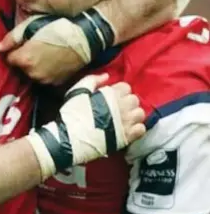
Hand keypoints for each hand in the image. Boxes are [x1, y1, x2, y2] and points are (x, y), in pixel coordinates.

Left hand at [0, 19, 84, 84]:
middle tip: (36, 45)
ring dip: (34, 66)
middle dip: (24, 58)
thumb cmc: (57, 28)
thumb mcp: (31, 26)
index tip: (25, 43)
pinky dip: (45, 71)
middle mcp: (33, 74)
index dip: (15, 50)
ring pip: (32, 73)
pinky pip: (44, 78)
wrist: (84, 38)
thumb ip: (12, 38)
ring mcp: (45, 80)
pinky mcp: (56, 83)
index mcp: (25, 59)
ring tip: (47, 52)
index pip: (9, 58)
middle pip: (20, 68)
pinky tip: (54, 60)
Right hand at [26, 74, 145, 179]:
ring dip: (133, 115)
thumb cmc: (73, 112)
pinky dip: (136, 128)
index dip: (119, 91)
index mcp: (112, 94)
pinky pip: (141, 129)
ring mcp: (127, 122)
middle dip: (127, 102)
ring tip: (124, 119)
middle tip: (117, 108)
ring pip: (140, 114)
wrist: (72, 137)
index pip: (126, 87)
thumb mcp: (78, 90)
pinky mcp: (128, 137)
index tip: (112, 97)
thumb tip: (107, 76)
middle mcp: (123, 106)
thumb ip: (93, 80)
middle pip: (134, 100)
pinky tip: (127, 129)